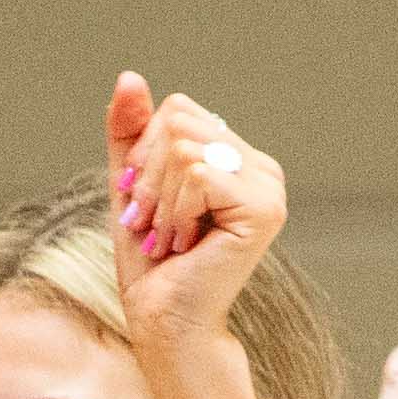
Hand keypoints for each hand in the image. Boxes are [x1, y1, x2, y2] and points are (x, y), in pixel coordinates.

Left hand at [103, 71, 286, 376]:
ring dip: (159, 202)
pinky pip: (197, 175)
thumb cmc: (151, 264)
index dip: (145, 151)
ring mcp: (269, 188)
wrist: (164, 322)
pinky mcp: (264, 209)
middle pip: (180, 121)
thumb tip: (129, 76)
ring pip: (186, 148)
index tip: (143, 204)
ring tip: (169, 241)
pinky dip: (175, 212)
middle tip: (152, 226)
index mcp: (237, 158)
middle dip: (149, 175)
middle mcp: (261, 168)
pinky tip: (186, 246)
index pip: (178, 109)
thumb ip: (131, 133)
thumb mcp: (132, 185)